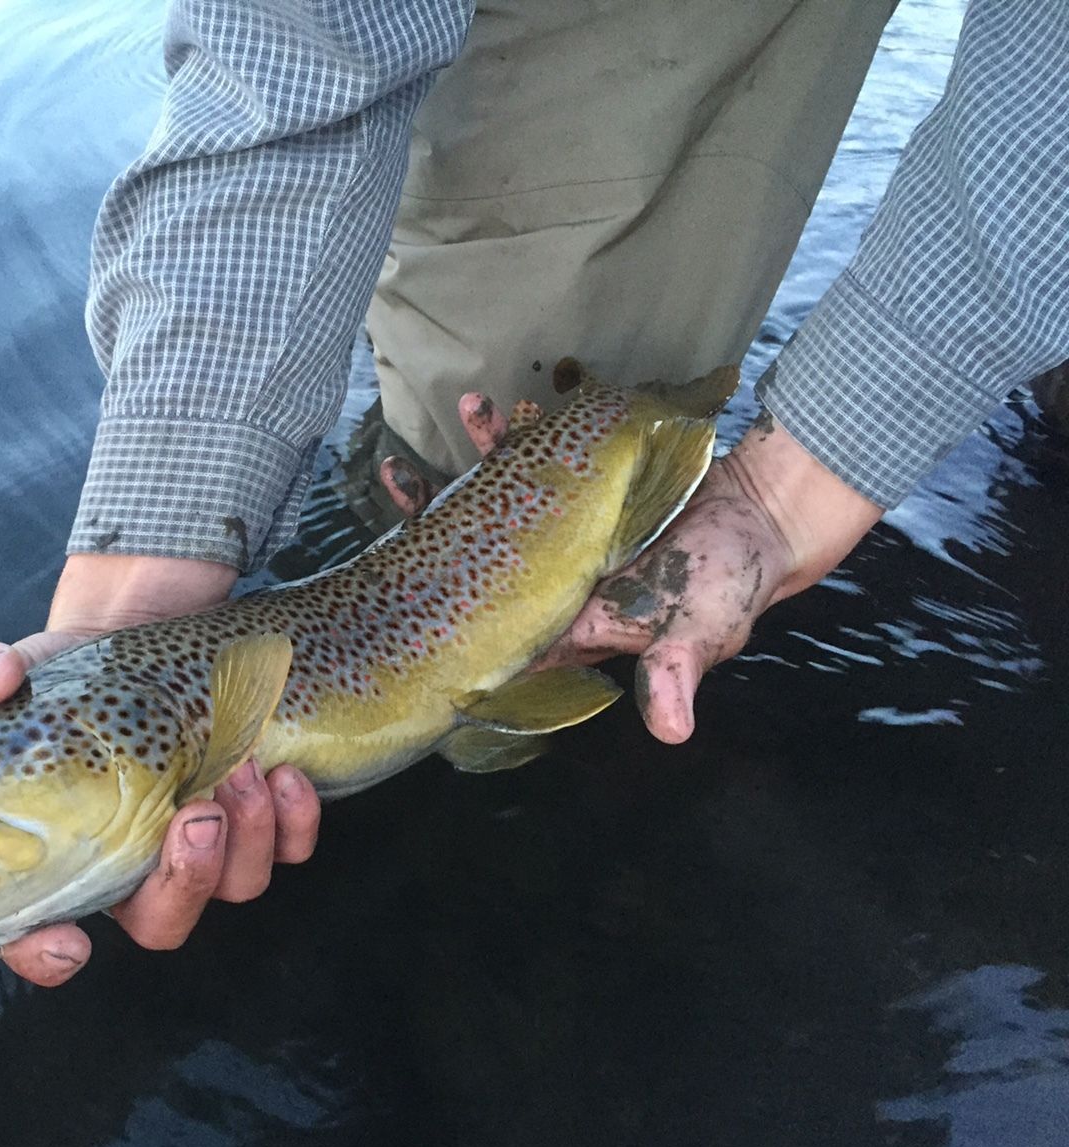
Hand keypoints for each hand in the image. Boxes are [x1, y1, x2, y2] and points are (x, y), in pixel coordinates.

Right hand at [0, 554, 319, 985]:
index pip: (35, 934)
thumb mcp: (18, 669)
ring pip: (235, 887)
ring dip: (247, 838)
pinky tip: (284, 775)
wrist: (138, 639)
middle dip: (185, 883)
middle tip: (195, 815)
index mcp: (60, 855)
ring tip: (240, 766)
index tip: (71, 941)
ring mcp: (200, 849)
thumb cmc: (68, 679)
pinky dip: (295, 823)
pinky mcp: (257, 819)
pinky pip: (291, 851)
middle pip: (160, 923)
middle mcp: (132, 867)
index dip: (47, 954)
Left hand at [383, 394, 883, 743]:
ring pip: (495, 507)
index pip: (498, 634)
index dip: (449, 625)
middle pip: (475, 565)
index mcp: (570, 626)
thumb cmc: (730, 584)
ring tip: (422, 451)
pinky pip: (530, 464)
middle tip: (394, 490)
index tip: (401, 608)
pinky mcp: (574, 489)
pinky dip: (509, 438)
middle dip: (429, 532)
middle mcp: (551, 581)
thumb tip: (671, 729)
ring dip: (463, 473)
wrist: (760, 517)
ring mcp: (558, 532)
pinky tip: (487, 409)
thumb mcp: (703, 630)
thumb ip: (676, 673)